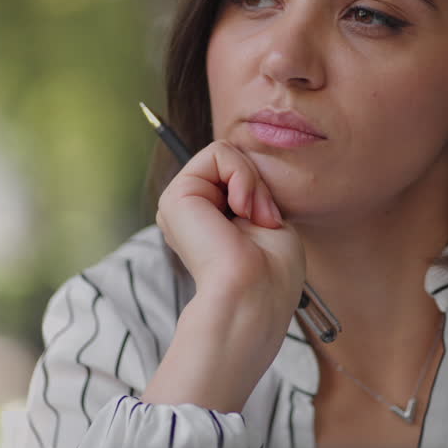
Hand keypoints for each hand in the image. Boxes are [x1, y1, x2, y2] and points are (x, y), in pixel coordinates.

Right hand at [147, 140, 304, 410]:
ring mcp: (180, 205)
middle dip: (258, 184)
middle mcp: (192, 213)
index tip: (270, 224)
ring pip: (225, 154)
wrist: (256, 294)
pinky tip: (240, 209)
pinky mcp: (175, 196)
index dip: (262, 190)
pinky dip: (242, 175)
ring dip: (252, 182)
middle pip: (232, 161)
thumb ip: (251, 189)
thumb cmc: (272, 272)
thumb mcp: (268, 218)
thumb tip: (241, 163)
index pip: (239, 175)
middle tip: (263, 221)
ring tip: (252, 218)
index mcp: (210, 222)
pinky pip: (218, 152)